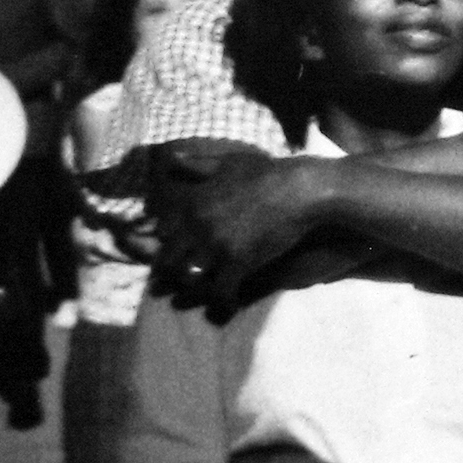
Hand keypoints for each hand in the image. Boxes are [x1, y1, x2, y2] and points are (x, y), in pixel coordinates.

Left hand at [146, 141, 329, 310]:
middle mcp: (196, 225)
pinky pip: (219, 290)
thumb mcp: (228, 162)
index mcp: (191, 203)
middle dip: (173, 275)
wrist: (301, 189)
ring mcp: (216, 245)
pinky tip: (228, 303)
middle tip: (182, 284)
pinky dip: (222, 300)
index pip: (162, 234)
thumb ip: (197, 165)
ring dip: (194, 292)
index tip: (176, 256)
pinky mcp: (238, 262)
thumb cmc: (268, 173)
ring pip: (190, 279)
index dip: (167, 247)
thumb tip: (172, 158)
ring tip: (202, 297)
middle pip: (168, 261)